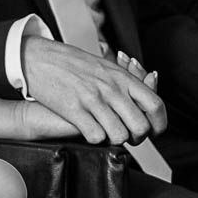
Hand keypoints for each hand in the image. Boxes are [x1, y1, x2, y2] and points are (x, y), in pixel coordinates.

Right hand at [20, 36, 166, 145]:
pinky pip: (95, 136)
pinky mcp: (73, 109)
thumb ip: (128, 78)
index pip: (155, 104)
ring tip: (107, 134)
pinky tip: (89, 131)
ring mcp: (92, 99)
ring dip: (115, 140)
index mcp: (122, 78)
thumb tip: (151, 85)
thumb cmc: (72, 63)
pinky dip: (94, 139)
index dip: (158, 124)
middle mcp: (111, 88)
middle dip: (137, 138)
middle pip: (140, 126)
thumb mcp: (106, 66)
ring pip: (119, 135)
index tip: (153, 131)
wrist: (39, 58)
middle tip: (128, 136)